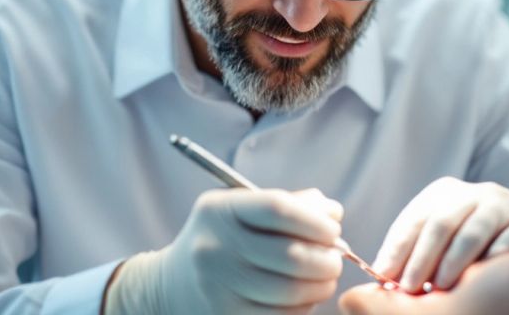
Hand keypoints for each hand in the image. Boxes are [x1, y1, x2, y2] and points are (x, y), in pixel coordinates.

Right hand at [120, 188, 344, 314]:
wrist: (173, 285)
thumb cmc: (224, 240)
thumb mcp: (243, 211)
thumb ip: (290, 204)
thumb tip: (332, 213)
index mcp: (220, 211)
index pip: (277, 209)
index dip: (315, 220)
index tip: (332, 229)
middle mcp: (213, 248)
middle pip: (289, 255)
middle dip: (326, 259)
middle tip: (335, 259)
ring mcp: (217, 288)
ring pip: (290, 291)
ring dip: (320, 286)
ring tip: (324, 279)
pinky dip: (303, 308)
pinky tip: (304, 299)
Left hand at [372, 177, 508, 292]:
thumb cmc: (470, 242)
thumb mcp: (439, 238)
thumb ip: (410, 254)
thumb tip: (380, 279)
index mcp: (445, 193)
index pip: (415, 220)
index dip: (398, 250)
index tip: (385, 276)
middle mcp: (475, 193)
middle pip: (441, 223)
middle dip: (423, 258)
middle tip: (409, 287)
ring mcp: (504, 205)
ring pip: (474, 232)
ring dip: (455, 262)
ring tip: (441, 287)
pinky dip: (492, 262)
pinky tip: (480, 280)